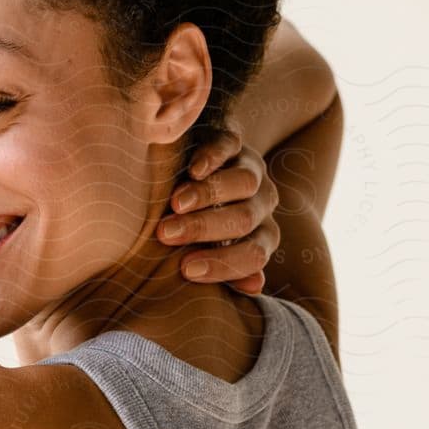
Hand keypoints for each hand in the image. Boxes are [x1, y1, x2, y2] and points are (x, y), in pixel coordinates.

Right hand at [154, 130, 279, 294]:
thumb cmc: (204, 224)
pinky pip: (230, 146)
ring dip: (208, 194)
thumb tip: (254, 287)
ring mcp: (252, 169)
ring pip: (244, 183)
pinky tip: (193, 170)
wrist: (207, 173)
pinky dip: (213, 158)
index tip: (186, 270)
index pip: (254, 255)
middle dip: (204, 228)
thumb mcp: (215, 249)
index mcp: (262, 235)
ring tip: (175, 204)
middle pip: (244, 219)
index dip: (223, 264)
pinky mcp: (233, 141)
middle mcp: (263, 203)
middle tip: (165, 234)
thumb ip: (229, 269)